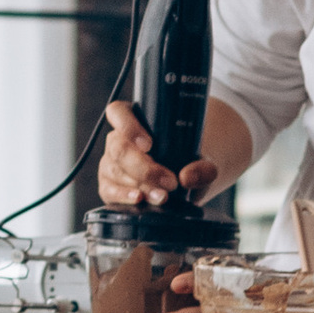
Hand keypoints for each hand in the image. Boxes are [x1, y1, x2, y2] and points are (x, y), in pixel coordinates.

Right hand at [98, 99, 219, 216]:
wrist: (187, 182)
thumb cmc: (189, 161)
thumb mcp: (203, 161)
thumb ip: (204, 168)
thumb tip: (187, 178)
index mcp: (134, 119)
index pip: (119, 113)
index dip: (128, 127)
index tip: (149, 144)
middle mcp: (118, 139)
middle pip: (119, 148)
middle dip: (144, 168)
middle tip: (170, 181)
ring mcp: (111, 163)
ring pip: (116, 171)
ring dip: (140, 186)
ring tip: (163, 196)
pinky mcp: (109, 186)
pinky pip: (109, 190)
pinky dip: (124, 196)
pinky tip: (139, 199)